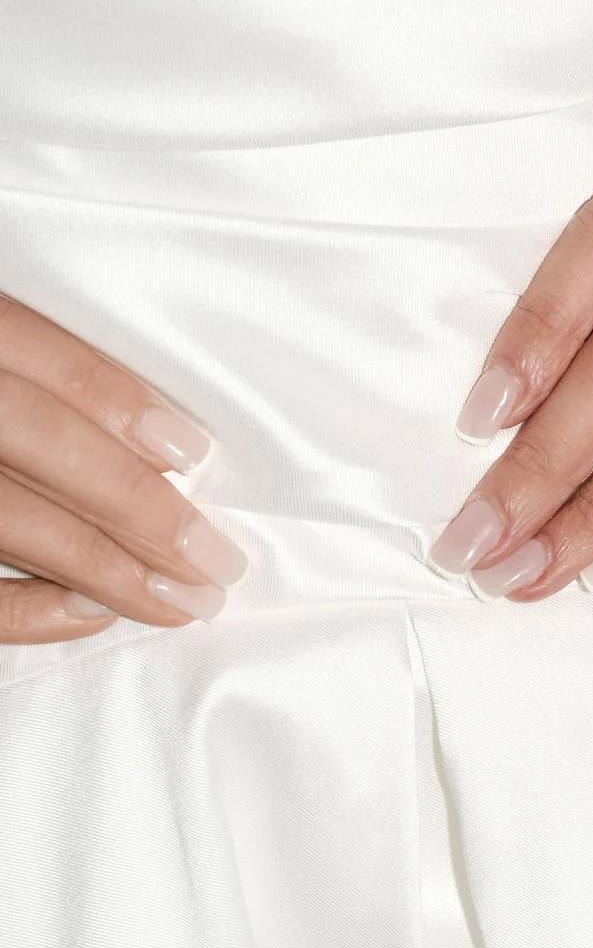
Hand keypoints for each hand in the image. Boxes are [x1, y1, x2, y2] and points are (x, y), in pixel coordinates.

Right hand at [0, 296, 246, 643]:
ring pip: (7, 518)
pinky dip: (26, 611)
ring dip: (102, 566)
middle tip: (216, 557)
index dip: (118, 403)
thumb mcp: (0, 333)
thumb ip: (47, 363)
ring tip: (182, 598)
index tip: (193, 453)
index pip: (40, 357)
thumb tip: (161, 440)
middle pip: (37, 442)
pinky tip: (91, 614)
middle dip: (136, 505)